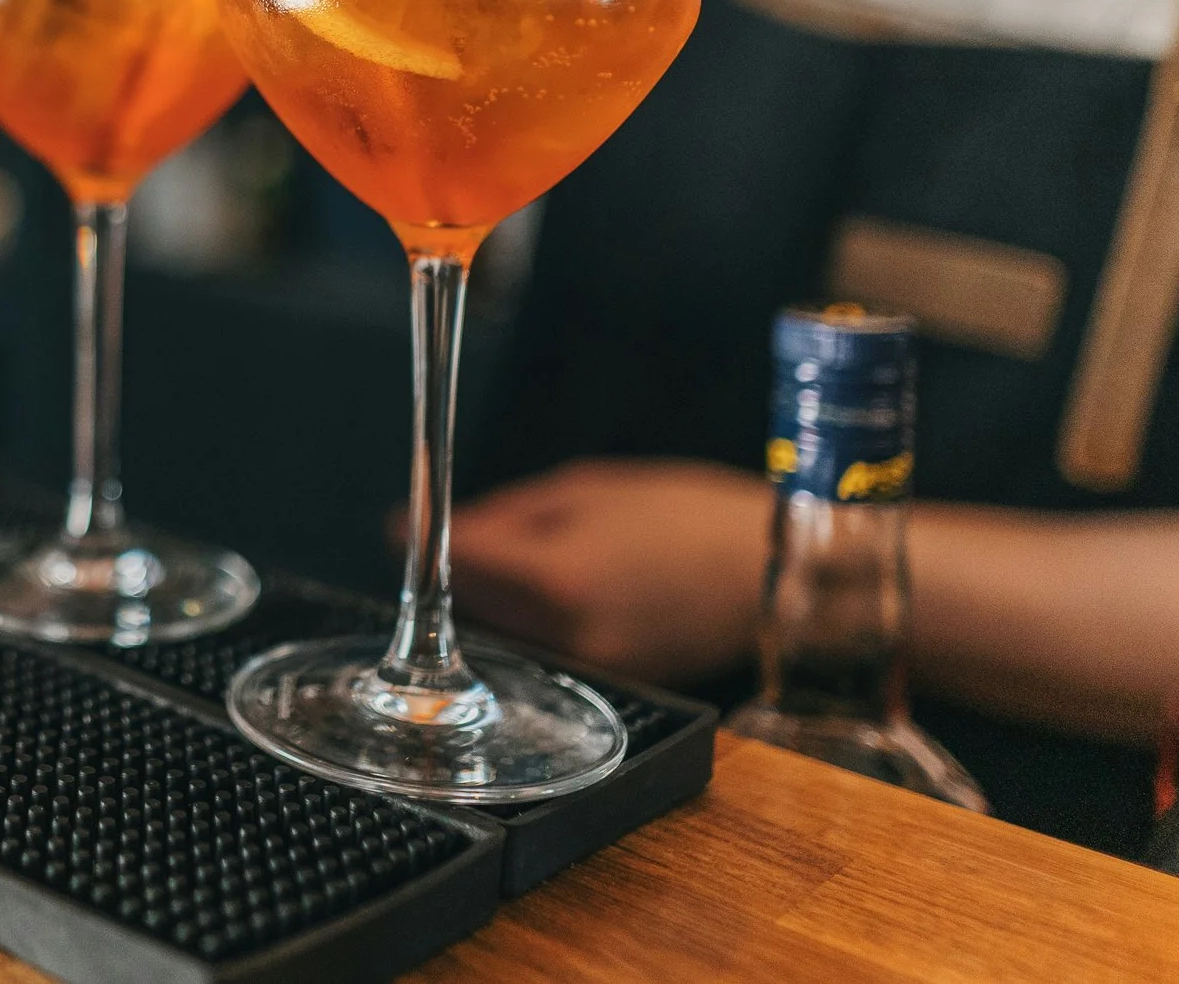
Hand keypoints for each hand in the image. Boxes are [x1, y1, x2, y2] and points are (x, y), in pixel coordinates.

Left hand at [441, 459, 772, 684]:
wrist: (780, 576)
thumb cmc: (689, 515)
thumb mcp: (589, 488)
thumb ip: (507, 516)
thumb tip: (443, 528)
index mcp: (555, 580)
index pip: (454, 562)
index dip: (415, 537)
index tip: (398, 523)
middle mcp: (563, 639)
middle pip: (468, 607)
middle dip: (454, 573)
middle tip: (448, 536)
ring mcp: (588, 672)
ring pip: (502, 636)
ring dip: (490, 602)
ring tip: (514, 562)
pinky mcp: (610, 689)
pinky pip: (543, 653)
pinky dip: (532, 625)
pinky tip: (555, 594)